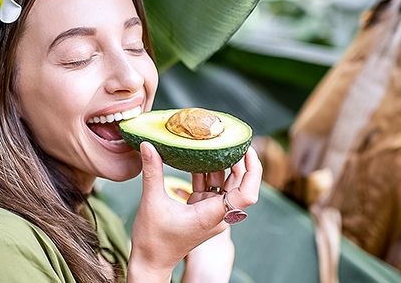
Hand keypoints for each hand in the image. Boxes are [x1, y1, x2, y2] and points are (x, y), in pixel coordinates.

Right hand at [127, 144, 261, 282]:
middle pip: (239, 185)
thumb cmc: (153, 240)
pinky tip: (199, 156)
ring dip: (221, 165)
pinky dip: (206, 173)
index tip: (247, 149)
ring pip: (225, 185)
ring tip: (216, 142)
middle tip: (231, 138)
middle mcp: (217, 215)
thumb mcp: (151, 202)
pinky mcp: (201, 211)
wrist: (151, 261)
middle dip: (238, 161)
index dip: (252, 170)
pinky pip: (210, 188)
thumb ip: (152, 172)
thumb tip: (148, 146)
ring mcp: (210, 213)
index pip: (246, 194)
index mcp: (212, 215)